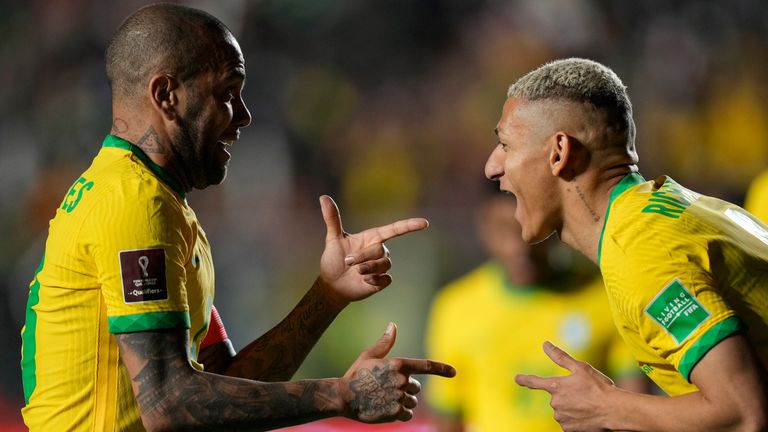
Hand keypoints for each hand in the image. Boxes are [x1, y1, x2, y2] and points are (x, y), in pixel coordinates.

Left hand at [317, 195, 428, 304]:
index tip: (424, 223)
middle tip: (349, 262)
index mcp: (372, 238)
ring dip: (368, 269)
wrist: (332, 285)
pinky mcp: (382, 281)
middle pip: (381, 251)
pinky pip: (385, 279)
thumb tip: (324, 197)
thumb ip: (332, 219)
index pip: (395, 229)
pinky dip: (373, 280)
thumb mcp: (333, 239)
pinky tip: (363, 282)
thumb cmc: (333, 260)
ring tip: (356, 272)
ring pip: (384, 265)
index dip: (410, 225)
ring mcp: (381, 267)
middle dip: (363, 257)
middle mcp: (380, 250)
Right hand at [339, 323, 455, 422]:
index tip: (454, 372)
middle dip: (406, 389)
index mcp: (398, 364)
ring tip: (383, 399)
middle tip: (386, 389)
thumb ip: (385, 343)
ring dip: (402, 402)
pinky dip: (399, 414)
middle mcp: (402, 380)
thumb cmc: (356, 374)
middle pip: (416, 388)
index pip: (426, 366)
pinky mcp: (395, 412)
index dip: (442, 369)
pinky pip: (407, 414)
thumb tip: (393, 325)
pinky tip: (385, 409)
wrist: (343, 397)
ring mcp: (399, 397)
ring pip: (412, 402)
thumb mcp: (369, 355)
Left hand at [515, 341, 614, 431]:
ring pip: (563, 410)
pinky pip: (568, 422)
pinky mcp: (568, 429)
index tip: (517, 378)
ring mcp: (561, 418)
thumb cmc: (598, 387)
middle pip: (556, 397)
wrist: (613, 411)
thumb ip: (560, 357)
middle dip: (567, 395)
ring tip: (588, 404)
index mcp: (556, 386)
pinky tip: (587, 415)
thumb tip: (545, 344)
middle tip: (585, 394)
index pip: (535, 382)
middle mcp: (555, 403)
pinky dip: (576, 418)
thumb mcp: (580, 368)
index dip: (525, 379)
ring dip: (572, 407)